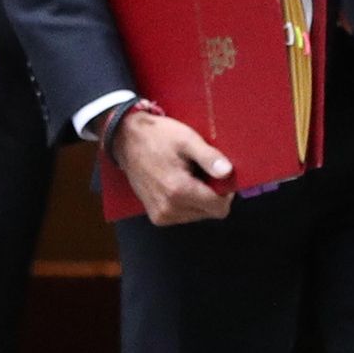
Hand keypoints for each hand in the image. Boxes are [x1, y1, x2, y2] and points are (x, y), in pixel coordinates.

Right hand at [109, 109, 234, 226]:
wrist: (126, 139)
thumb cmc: (157, 136)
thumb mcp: (186, 139)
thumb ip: (209, 157)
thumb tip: (228, 172)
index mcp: (179, 190)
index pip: (219, 208)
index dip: (225, 191)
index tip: (218, 175)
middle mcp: (169, 208)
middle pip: (210, 212)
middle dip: (211, 194)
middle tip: (200, 171)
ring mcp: (161, 215)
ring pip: (198, 215)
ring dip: (198, 198)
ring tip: (186, 175)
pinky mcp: (156, 216)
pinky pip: (184, 215)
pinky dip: (186, 202)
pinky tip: (177, 183)